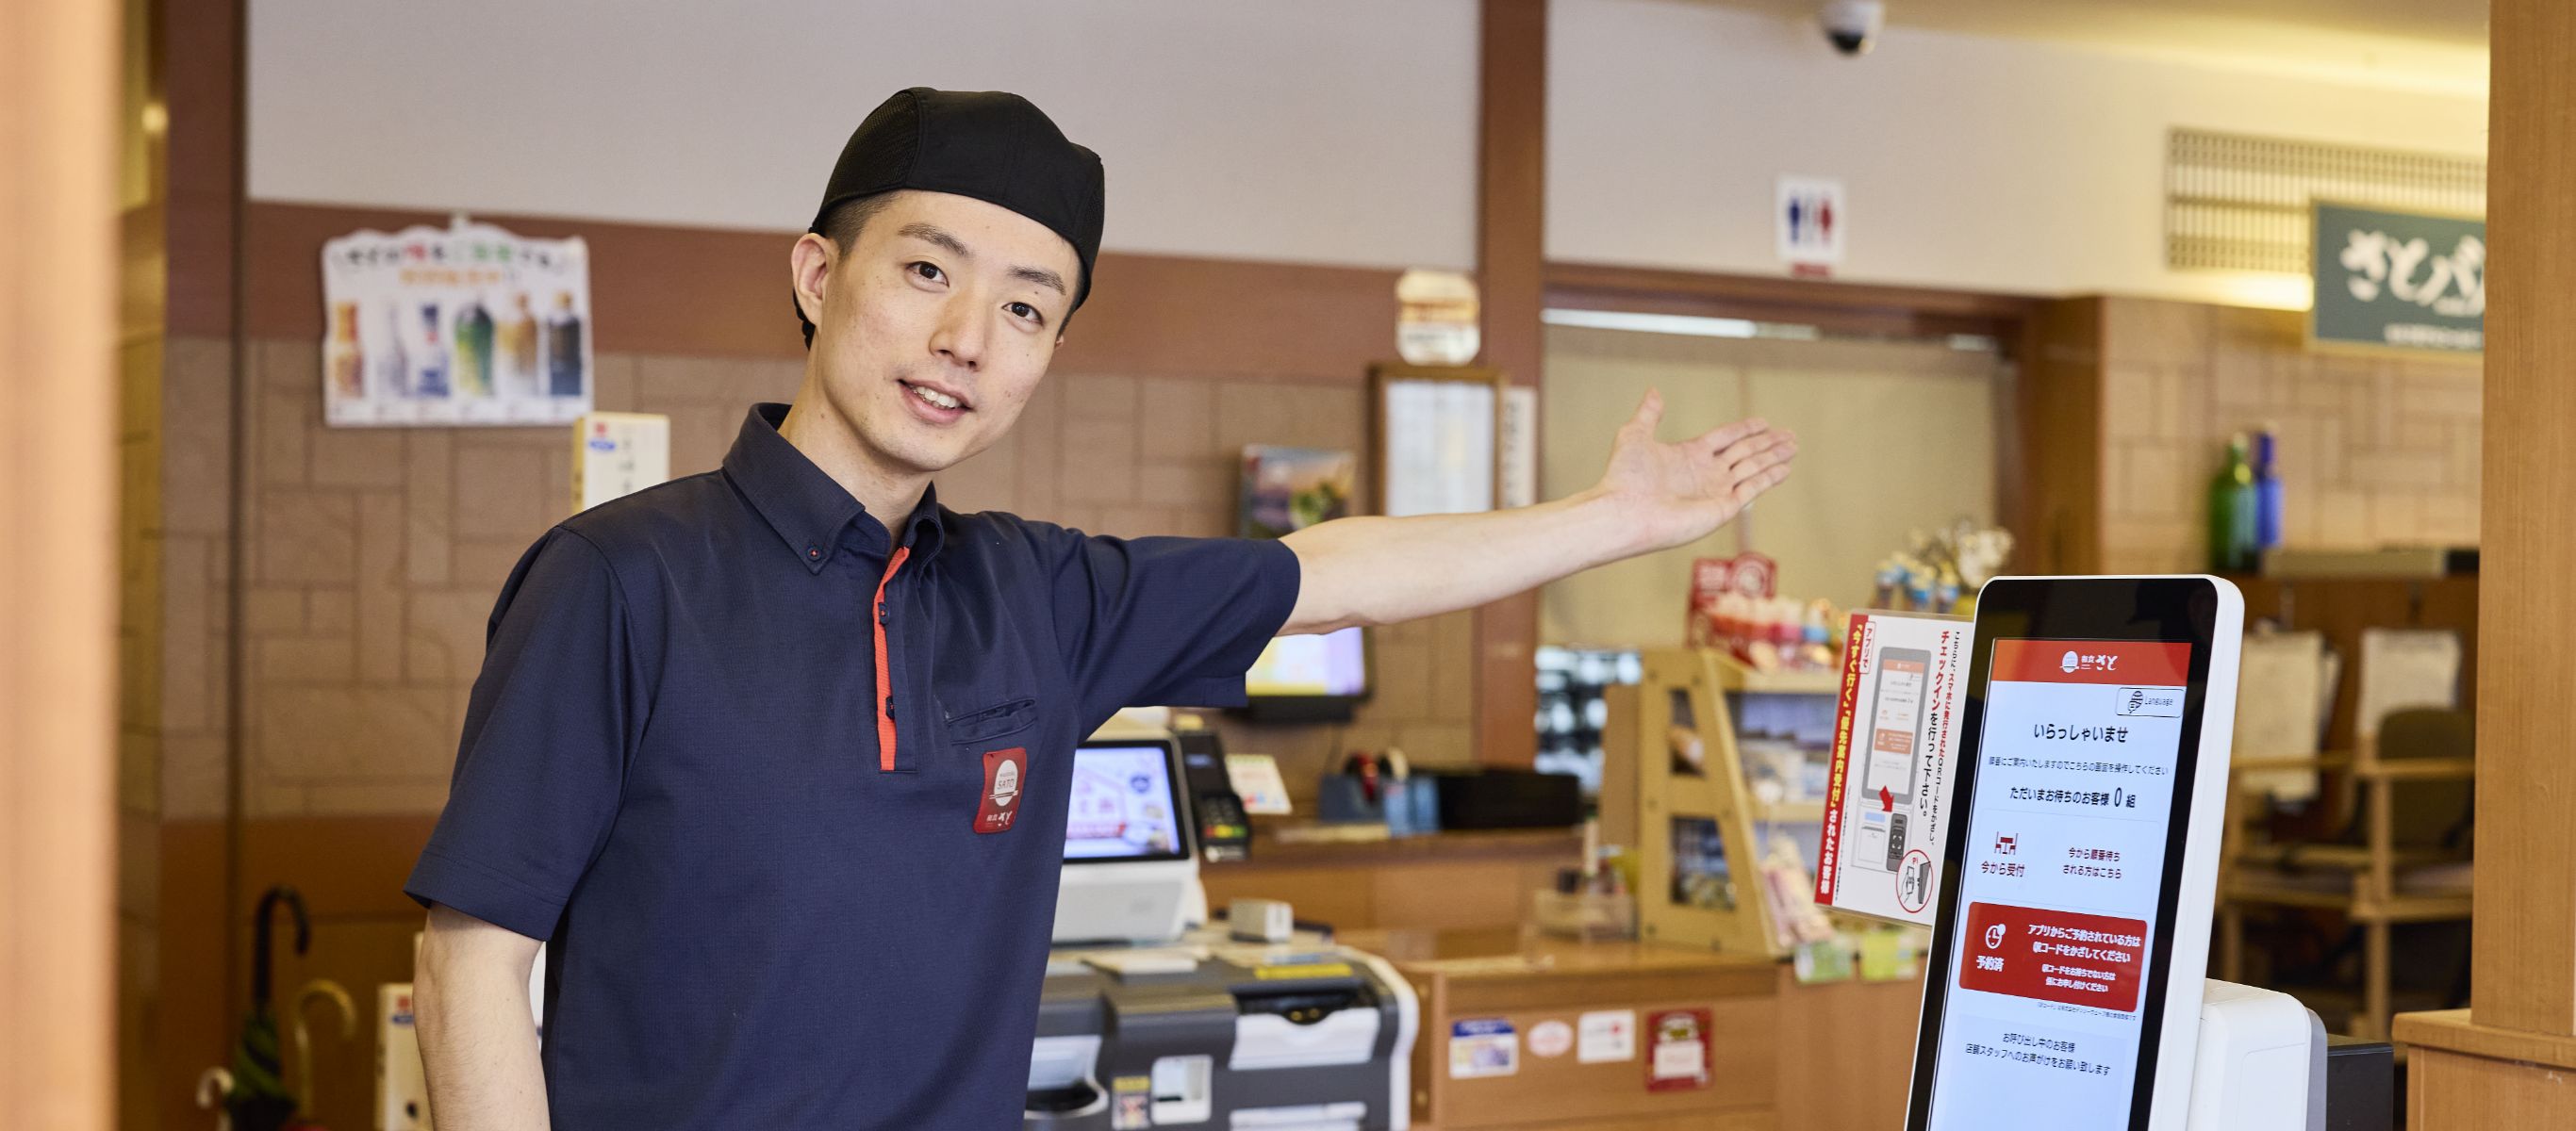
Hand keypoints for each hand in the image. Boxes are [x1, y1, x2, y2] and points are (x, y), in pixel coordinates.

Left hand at [1590, 389, 1797, 551]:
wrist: (1624, 512)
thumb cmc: (1625, 478)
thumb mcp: (1635, 435)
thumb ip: (1649, 414)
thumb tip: (1654, 390)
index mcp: (1689, 455)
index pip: (1725, 438)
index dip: (1745, 429)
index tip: (1763, 422)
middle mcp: (1705, 473)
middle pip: (1745, 452)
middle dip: (1768, 443)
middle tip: (1790, 435)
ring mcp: (1715, 491)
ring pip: (1753, 468)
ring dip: (1774, 457)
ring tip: (1794, 447)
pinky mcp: (1722, 508)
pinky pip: (1752, 489)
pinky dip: (1770, 478)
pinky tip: (1786, 469)